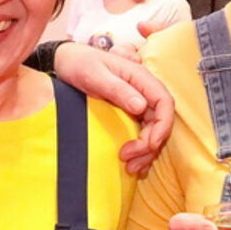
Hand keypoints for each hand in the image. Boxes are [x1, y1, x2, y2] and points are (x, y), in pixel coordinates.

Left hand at [51, 41, 173, 175]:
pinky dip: (139, 149)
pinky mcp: (129, 112)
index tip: (150, 144)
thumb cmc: (80, 63)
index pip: (164, 102)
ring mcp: (137, 102)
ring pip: (152, 130)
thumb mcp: (94, 75)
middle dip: (150, 144)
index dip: (163, 125)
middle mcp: (142, 90)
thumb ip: (117, 89)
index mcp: (140, 77)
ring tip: (129, 167)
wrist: (66, 61)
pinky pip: (141, 132)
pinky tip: (131, 163)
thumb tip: (140, 106)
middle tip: (129, 159)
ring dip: (145, 151)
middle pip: (159, 121)